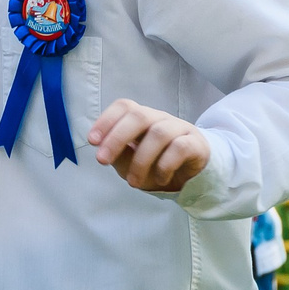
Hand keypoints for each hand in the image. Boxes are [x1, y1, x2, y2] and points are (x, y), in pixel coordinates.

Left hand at [88, 99, 211, 193]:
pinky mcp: (196, 143)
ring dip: (141, 161)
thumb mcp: (131, 163)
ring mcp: (180, 128)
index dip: (106, 120)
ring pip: (159, 133)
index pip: (124, 107)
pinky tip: (160, 179)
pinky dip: (165, 165)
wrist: (191, 175)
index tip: (92, 141)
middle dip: (116, 138)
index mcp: (142, 118)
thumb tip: (102, 149)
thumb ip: (117, 155)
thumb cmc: (156, 164)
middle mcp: (160, 118)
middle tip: (102, 160)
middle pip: (139, 115)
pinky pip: (180, 147)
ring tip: (133, 182)